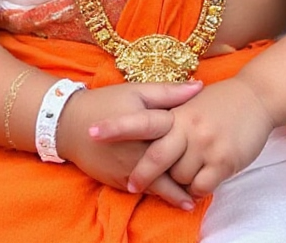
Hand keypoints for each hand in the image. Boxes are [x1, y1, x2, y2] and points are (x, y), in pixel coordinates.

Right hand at [57, 80, 202, 209]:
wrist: (68, 124)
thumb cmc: (106, 102)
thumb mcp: (137, 91)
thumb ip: (169, 92)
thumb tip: (200, 86)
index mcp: (149, 129)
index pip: (180, 145)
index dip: (199, 154)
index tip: (217, 157)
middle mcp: (140, 155)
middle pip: (171, 173)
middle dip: (190, 183)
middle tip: (209, 189)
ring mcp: (128, 172)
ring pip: (158, 188)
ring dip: (175, 194)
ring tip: (192, 198)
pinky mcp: (118, 182)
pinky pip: (142, 191)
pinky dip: (156, 193)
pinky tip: (167, 195)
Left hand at [92, 78, 273, 198]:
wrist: (256, 98)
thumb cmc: (221, 101)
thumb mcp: (191, 102)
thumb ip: (169, 112)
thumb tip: (145, 126)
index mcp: (177, 112)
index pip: (140, 120)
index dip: (116, 127)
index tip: (91, 133)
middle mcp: (189, 127)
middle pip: (156, 157)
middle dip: (141, 174)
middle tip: (131, 184)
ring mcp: (206, 145)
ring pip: (179, 176)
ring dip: (178, 182)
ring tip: (182, 176)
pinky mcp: (224, 161)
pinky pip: (201, 186)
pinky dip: (196, 190)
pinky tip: (198, 184)